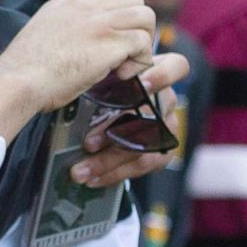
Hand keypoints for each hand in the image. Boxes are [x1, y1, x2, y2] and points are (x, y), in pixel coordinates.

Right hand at [0, 0, 153, 141]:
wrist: (19, 79)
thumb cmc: (25, 69)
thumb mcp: (43, 33)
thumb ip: (65, 28)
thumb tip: (80, 42)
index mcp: (67, 2)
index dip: (118, 18)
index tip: (110, 41)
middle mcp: (86, 6)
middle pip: (134, 0)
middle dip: (137, 26)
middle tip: (125, 52)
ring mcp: (100, 22)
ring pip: (146, 16)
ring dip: (143, 42)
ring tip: (126, 64)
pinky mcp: (111, 42)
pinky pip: (143, 43)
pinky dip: (139, 61)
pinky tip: (121, 75)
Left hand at [70, 53, 188, 187]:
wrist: (117, 105)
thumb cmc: (106, 85)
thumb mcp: (102, 77)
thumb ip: (99, 79)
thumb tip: (71, 87)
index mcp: (156, 73)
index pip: (175, 68)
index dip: (160, 76)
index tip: (136, 83)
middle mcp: (166, 99)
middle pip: (151, 117)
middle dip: (115, 134)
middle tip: (87, 144)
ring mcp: (168, 126)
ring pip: (145, 147)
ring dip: (109, 161)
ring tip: (81, 170)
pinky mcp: (163, 149)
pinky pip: (144, 165)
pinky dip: (115, 173)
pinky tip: (94, 178)